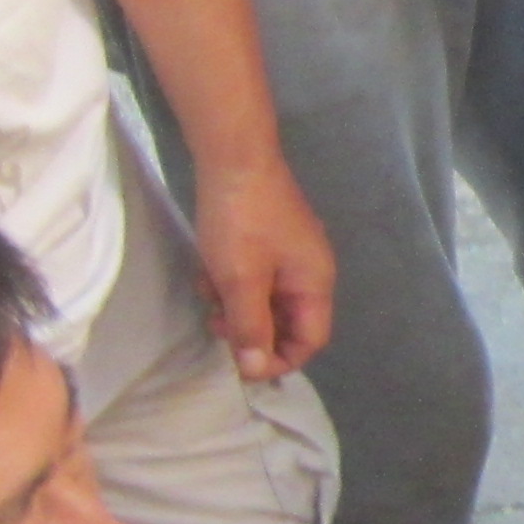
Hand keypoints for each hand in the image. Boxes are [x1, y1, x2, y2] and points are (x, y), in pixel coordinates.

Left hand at [194, 156, 335, 382]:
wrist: (234, 155)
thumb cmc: (241, 221)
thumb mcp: (240, 280)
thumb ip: (251, 327)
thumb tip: (257, 369)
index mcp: (315, 282)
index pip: (310, 340)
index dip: (278, 360)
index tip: (240, 362)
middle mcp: (311, 270)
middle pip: (288, 321)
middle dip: (251, 329)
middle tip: (216, 322)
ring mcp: (291, 252)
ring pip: (267, 298)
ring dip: (236, 304)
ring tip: (207, 290)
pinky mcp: (271, 237)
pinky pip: (256, 275)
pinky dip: (233, 280)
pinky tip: (208, 268)